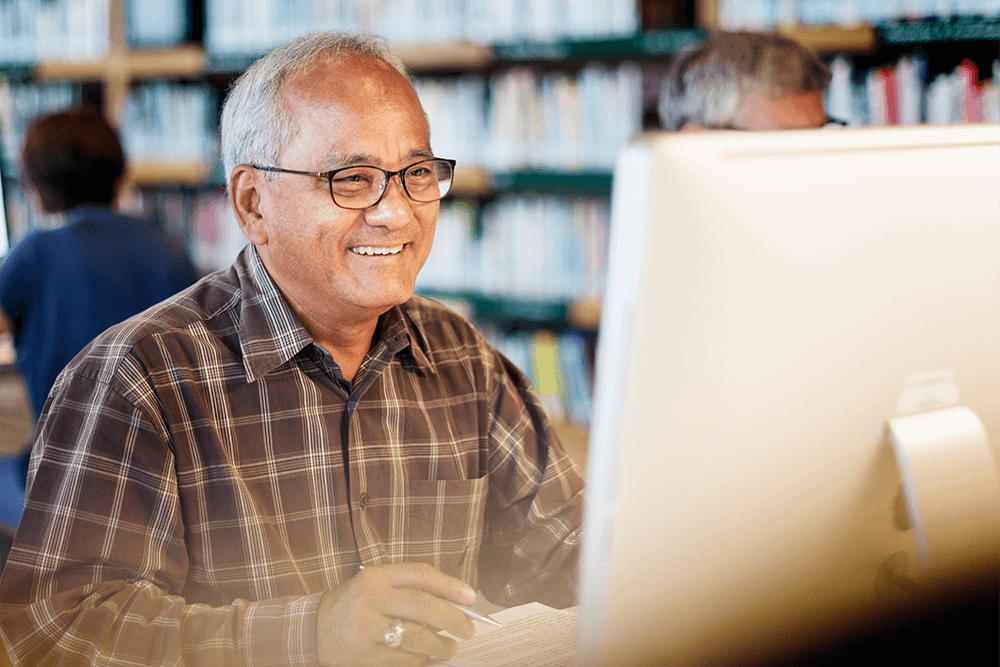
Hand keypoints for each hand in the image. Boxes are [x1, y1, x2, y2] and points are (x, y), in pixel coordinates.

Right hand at [316, 562, 477, 666]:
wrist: (314, 629)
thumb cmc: (356, 604)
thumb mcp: (376, 584)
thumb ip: (409, 588)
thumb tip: (454, 605)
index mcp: (376, 577)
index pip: (420, 575)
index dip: (450, 585)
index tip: (470, 597)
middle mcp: (371, 600)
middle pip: (423, 606)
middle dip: (453, 618)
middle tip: (467, 629)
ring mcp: (366, 630)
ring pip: (417, 638)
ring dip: (441, 645)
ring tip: (450, 647)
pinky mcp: (365, 657)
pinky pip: (404, 661)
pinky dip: (422, 661)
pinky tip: (427, 658)